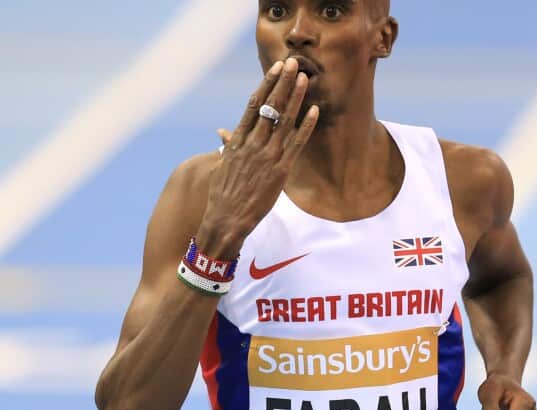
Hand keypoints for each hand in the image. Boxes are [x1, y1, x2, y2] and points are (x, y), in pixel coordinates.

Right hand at [196, 58, 319, 257]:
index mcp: (238, 140)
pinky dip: (305, 126)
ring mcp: (267, 156)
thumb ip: (228, 145)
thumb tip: (223, 132)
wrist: (225, 219)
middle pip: (270, 106)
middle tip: (293, 63)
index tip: (275, 69)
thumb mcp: (222, 165)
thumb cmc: (223, 194)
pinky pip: (296, 144)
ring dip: (295, 97)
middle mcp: (253, 144)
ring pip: (284, 120)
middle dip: (283, 83)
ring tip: (304, 78)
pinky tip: (314, 110)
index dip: (266, 85)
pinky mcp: (280, 171)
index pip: (253, 105)